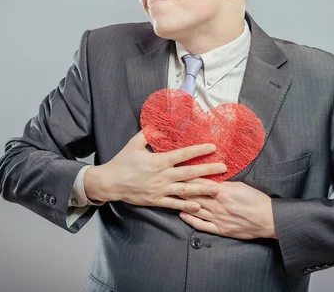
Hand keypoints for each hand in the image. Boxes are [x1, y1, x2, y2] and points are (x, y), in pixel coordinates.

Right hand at [84, 129, 226, 211]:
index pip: (183, 154)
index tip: (212, 147)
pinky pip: (174, 204)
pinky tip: (199, 206)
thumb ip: (148, 134)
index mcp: (158, 161)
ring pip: (185, 190)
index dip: (199, 150)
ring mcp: (160, 190)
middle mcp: (162, 176)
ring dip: (202, 189)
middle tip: (223, 168)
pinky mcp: (156, 201)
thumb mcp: (134, 143)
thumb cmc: (122, 161)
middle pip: (189, 172)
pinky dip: (186, 206)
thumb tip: (160, 127)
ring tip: (217, 188)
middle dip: (208, 170)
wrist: (109, 183)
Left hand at [177, 179, 277, 239]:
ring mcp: (218, 218)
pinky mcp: (220, 229)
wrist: (268, 219)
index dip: (187, 177)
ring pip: (195, 209)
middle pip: (194, 196)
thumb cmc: (257, 200)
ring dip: (182, 203)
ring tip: (170, 196)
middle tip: (167, 183)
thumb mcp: (241, 186)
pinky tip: (182, 214)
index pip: (201, 182)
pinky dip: (190, 219)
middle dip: (180, 189)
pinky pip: (201, 225)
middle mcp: (217, 205)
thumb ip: (225, 183)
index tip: (177, 172)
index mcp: (223, 192)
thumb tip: (214, 179)